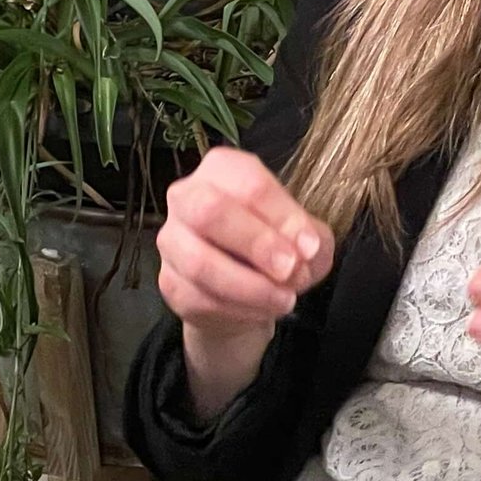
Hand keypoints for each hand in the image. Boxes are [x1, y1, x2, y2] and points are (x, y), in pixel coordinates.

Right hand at [156, 147, 336, 347]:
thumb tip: (305, 248)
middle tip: (289, 269)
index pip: (249, 184)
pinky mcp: (169, 281)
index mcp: (223, 170)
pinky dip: (238, 309)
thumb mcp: (306, 237)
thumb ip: (311, 237)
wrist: (245, 293)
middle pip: (209, 211)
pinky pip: (199, 298)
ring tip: (284, 299)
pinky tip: (261, 310)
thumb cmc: (276, 249)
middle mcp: (187, 196)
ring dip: (249, 287)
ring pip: (200, 263)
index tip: (309, 246)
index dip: (282, 216)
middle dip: (255, 243)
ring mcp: (172, 240)